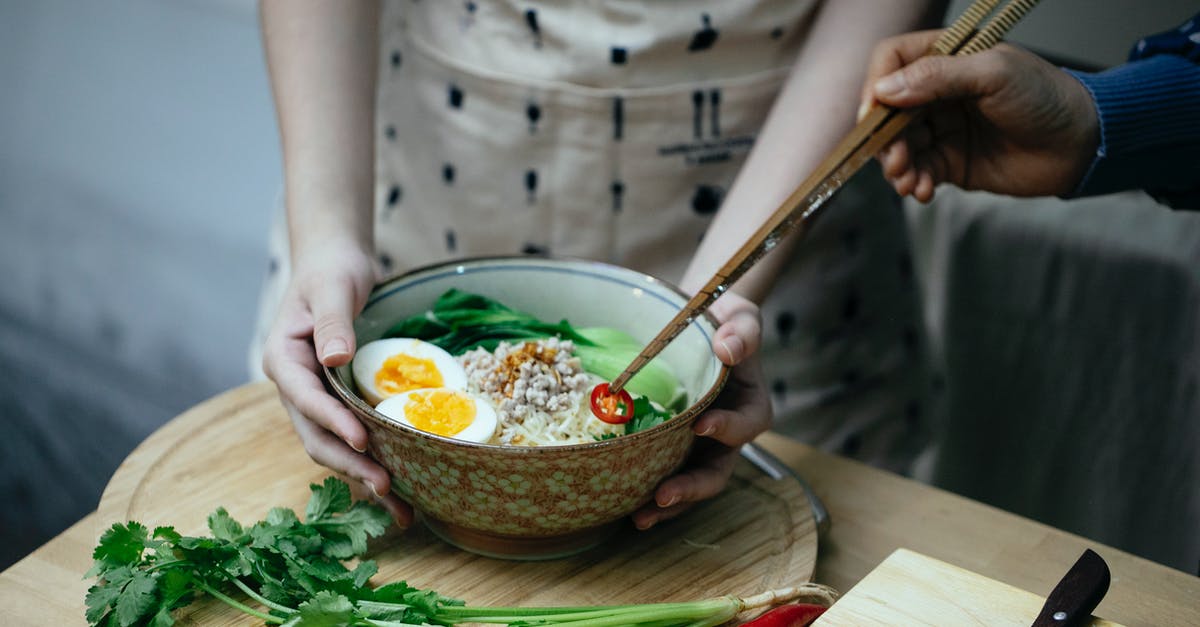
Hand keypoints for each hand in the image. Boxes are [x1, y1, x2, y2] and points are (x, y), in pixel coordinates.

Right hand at [261, 239, 412, 525]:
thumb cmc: (331, 272)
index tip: (363, 440)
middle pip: (317, 435)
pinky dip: (372, 460)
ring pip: (333, 445)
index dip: (333, 421)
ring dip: (362, 474)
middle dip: (350, 463)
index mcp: (284, 359)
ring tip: (399, 504)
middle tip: (386, 487)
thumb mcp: (333, 289)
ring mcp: (314, 398)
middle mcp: (295, 386)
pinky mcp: (336, 403)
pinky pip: (351, 437)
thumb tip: (334, 357)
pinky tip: (401, 485)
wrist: (333, 266)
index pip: (305, 398)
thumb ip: (333, 322)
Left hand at [632, 292, 771, 529]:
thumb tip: (728, 349)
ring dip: (666, 505)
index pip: (747, 424)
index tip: (701, 424)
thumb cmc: (723, 319)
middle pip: (716, 470)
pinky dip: (642, 489)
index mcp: (749, 404)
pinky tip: (618, 502)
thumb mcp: (740, 317)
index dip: (728, 430)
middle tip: (663, 496)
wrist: (695, 321)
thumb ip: (741, 332)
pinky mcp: (669, 445)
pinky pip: (659, 471)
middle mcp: (725, 433)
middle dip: (691, 488)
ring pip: (687, 482)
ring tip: (638, 517)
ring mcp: (696, 445)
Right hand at [861, 29, 1099, 201]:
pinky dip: (913, 183)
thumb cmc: (1046, 98)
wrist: (1080, 145)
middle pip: (886, 110)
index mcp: (946, 59)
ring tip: (909, 181)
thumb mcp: (994, 75)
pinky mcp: (949, 163)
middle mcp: (937, 93)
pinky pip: (917, 172)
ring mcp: (941, 129)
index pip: (892, 61)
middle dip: (884, 138)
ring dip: (896, 166)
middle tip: (896, 160)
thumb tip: (885, 89)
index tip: (874, 114)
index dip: (876, 86)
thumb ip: (938, 77)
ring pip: (897, 145)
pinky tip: (923, 191)